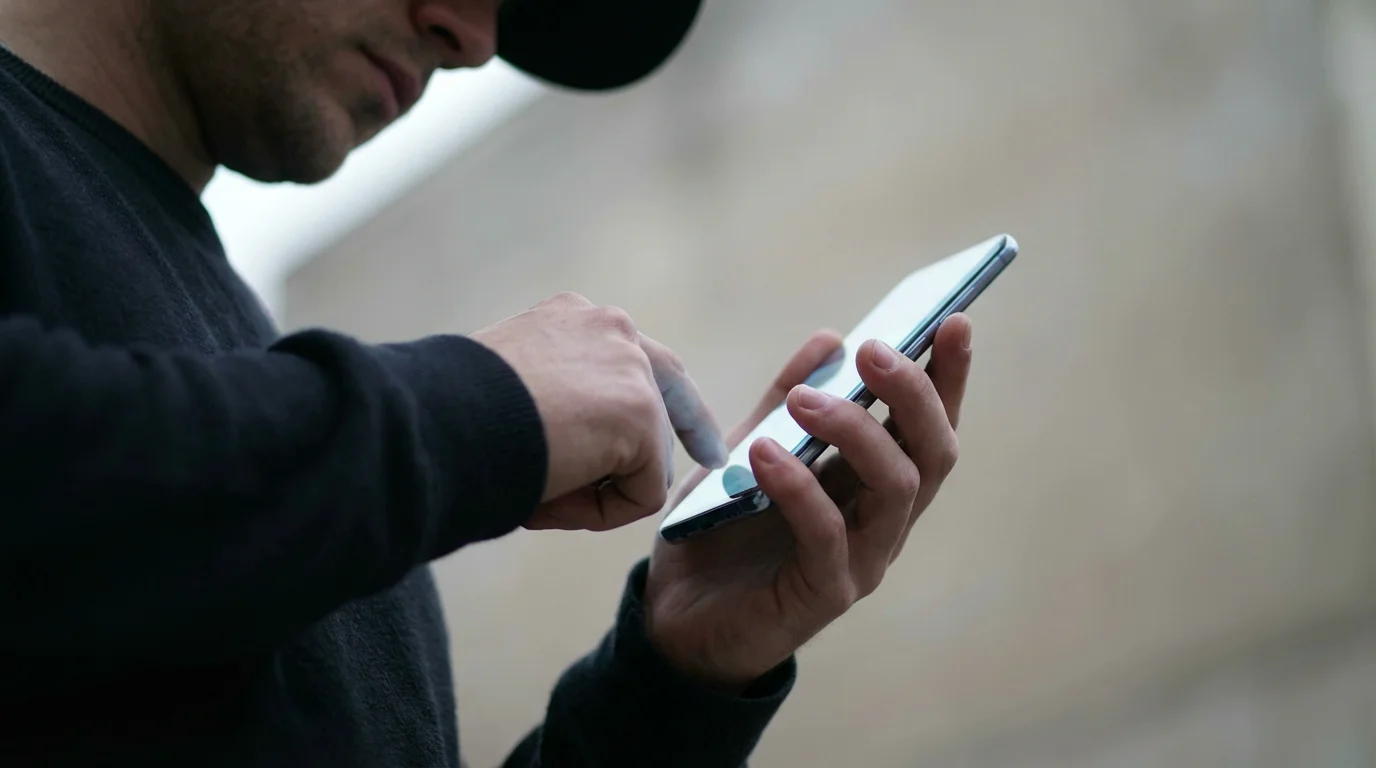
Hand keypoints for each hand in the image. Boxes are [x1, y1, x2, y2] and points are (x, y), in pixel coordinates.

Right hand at [473, 292, 726, 531]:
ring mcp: (631, 370)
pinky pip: (640, 494)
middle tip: (712, 460)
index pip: (637, 358)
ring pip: (645, 456)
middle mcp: (611, 330)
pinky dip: (598, 514)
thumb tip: (573, 446)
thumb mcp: (506, 392)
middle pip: (668, 388)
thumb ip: (552, 400)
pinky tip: (549, 499)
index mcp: (574, 320)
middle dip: (690, 430)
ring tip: (538, 494)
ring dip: (600, 490)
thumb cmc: (451, 415)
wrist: (440, 418)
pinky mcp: (640, 416)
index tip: (699, 434)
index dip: (671, 400)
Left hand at [645, 316, 973, 690]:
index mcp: (874, 482)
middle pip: (933, 451)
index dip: (949, 375)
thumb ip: (785, 401)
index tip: (953, 319)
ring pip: (897, 488)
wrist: (677, 615)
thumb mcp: (749, 448)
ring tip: (804, 400)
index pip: (930, 424)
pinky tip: (765, 454)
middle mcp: (884, 520)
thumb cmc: (723, 530)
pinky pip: (829, 534)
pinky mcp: (825, 594)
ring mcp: (862, 560)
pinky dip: (801, 487)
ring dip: (856, 431)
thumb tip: (831, 338)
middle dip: (913, 394)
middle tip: (873, 351)